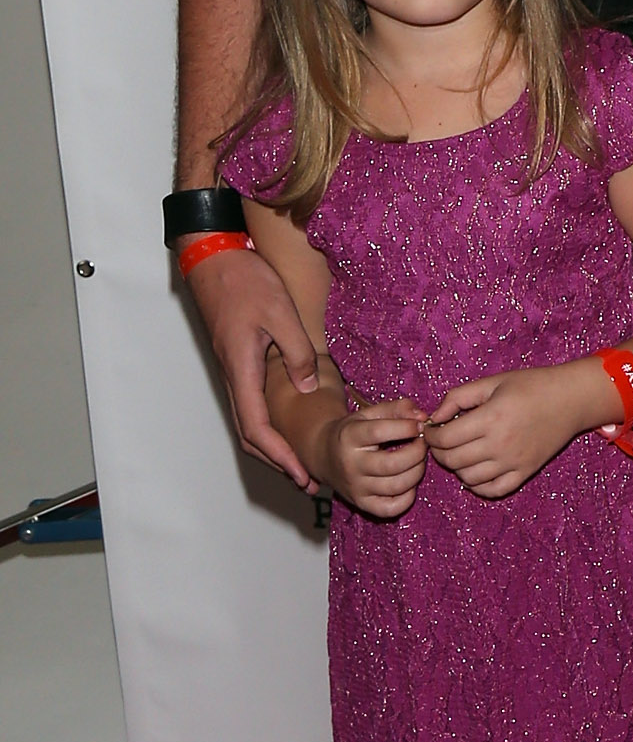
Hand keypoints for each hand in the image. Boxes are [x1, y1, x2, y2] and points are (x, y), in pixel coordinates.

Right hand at [190, 243, 320, 487]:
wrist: (215, 261)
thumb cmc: (245, 282)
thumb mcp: (281, 313)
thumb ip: (296, 352)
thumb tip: (308, 388)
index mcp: (242, 370)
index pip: (256, 427)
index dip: (279, 455)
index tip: (300, 473)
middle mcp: (234, 377)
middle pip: (249, 434)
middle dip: (276, 461)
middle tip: (305, 479)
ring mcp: (234, 371)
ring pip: (248, 421)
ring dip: (272, 446)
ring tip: (299, 462)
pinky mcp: (238, 362)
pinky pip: (251, 403)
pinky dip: (268, 424)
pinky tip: (287, 426)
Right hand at [320, 397, 428, 519]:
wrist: (323, 455)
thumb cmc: (353, 431)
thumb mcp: (369, 413)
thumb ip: (397, 408)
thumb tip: (422, 417)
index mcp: (349, 436)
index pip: (381, 431)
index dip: (407, 427)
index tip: (419, 425)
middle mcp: (350, 465)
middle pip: (393, 464)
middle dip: (417, 452)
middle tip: (422, 444)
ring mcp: (355, 487)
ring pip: (396, 486)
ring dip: (417, 472)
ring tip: (418, 460)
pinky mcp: (361, 504)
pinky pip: (391, 508)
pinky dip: (408, 497)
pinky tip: (408, 482)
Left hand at [424, 364, 600, 500]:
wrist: (572, 399)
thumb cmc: (532, 385)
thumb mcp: (492, 382)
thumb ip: (458, 397)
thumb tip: (435, 418)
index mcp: (490, 418)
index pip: (444, 439)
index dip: (430, 435)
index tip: (430, 429)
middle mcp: (500, 444)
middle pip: (452, 460)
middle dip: (438, 452)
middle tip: (441, 441)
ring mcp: (513, 462)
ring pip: (468, 478)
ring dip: (456, 467)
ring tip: (460, 452)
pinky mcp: (525, 472)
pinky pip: (493, 490)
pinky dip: (478, 486)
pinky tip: (475, 471)